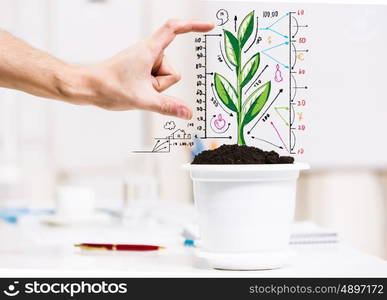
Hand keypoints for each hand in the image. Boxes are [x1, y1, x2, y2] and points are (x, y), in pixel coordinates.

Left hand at [85, 19, 213, 119]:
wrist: (88, 87)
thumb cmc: (109, 87)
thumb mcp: (143, 99)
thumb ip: (168, 106)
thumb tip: (188, 113)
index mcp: (149, 51)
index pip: (174, 30)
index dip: (193, 26)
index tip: (209, 27)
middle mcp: (147, 52)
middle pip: (172, 69)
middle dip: (161, 84)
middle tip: (142, 88)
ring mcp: (144, 61)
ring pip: (163, 77)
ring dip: (154, 87)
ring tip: (136, 88)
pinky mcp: (140, 68)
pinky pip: (156, 79)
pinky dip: (150, 87)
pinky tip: (136, 89)